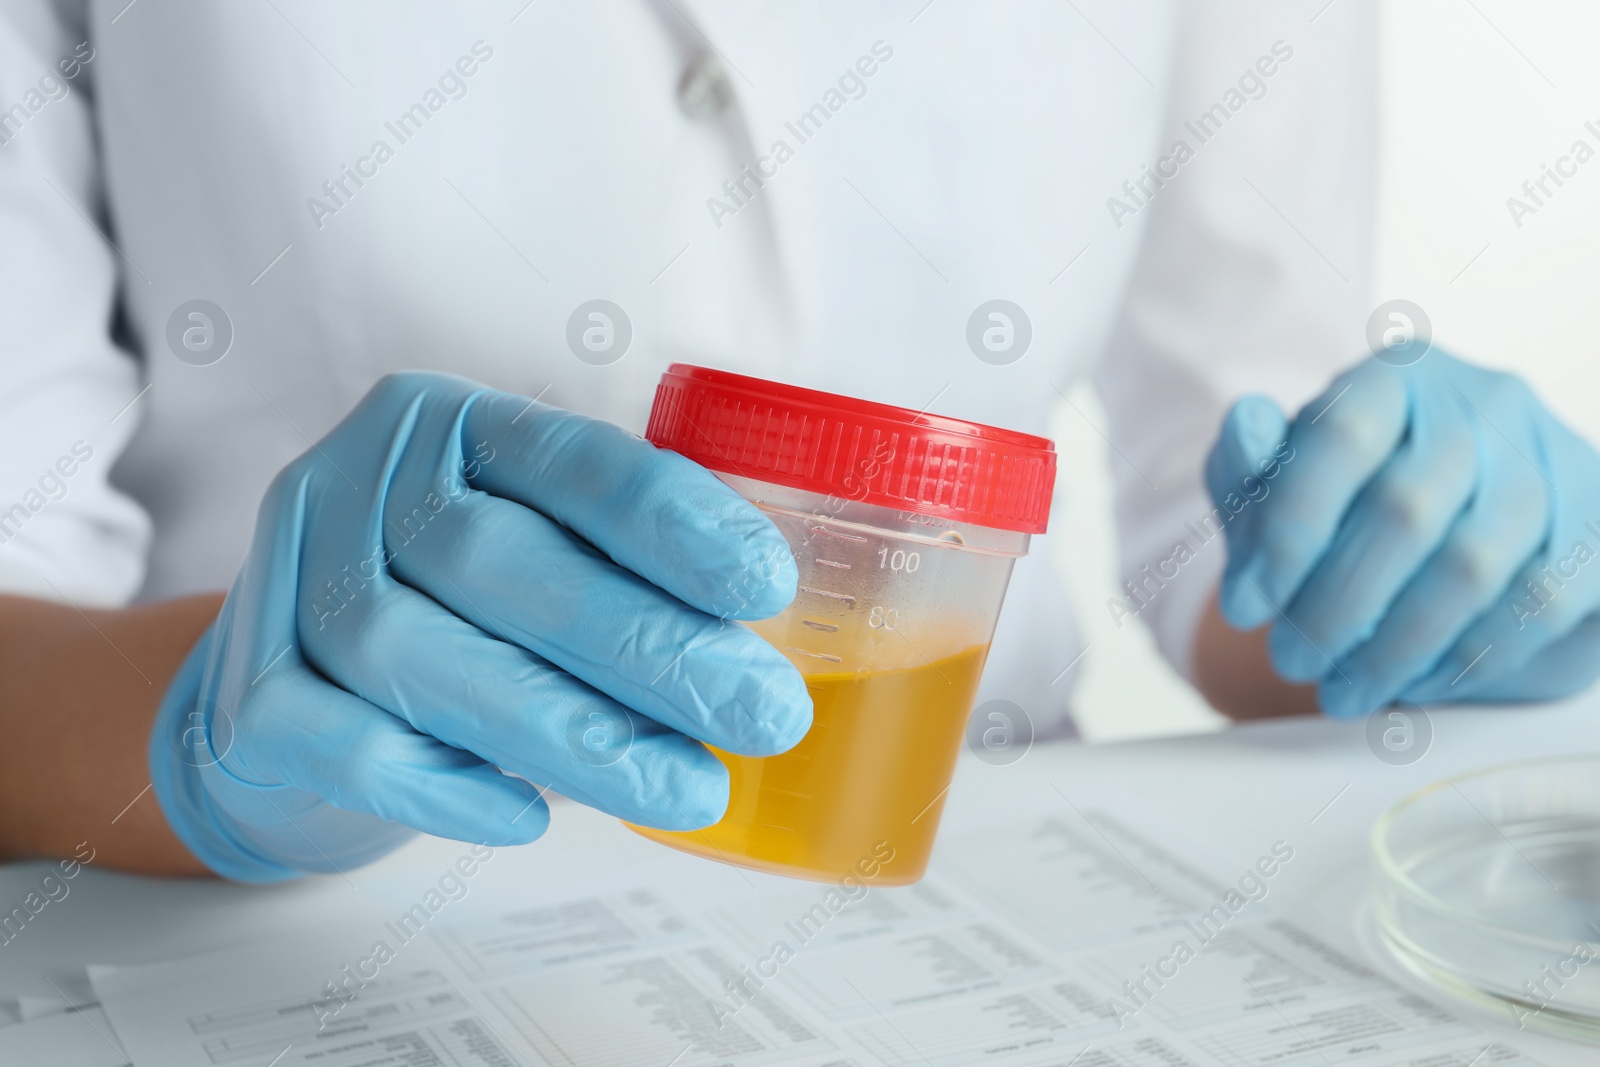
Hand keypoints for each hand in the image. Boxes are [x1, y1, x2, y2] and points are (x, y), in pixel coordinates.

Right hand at [150, 372, 810, 880]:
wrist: (298, 691)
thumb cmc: (459, 611)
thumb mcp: (538, 549)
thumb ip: (620, 571)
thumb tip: (755, 654)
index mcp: (455, 426)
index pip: (569, 461)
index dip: (672, 521)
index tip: (767, 588)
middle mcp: (361, 480)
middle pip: (496, 562)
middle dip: (645, 647)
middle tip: (761, 715)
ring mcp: (289, 578)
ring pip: (419, 655)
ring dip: (567, 733)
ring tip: (685, 788)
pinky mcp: (248, 690)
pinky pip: (340, 740)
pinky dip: (439, 784)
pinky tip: (529, 818)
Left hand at [1206, 350, 1599, 718]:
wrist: (1436, 535)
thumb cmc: (1336, 504)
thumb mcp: (1273, 481)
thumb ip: (1251, 459)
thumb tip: (1247, 422)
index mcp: (1395, 376)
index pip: (1341, 438)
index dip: (1288, 532)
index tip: (1244, 609)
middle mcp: (1483, 402)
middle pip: (1405, 510)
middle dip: (1334, 606)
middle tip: (1292, 662)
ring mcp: (1550, 459)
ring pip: (1472, 566)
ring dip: (1396, 645)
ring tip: (1343, 689)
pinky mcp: (1595, 524)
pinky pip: (1537, 603)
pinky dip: (1466, 656)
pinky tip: (1416, 683)